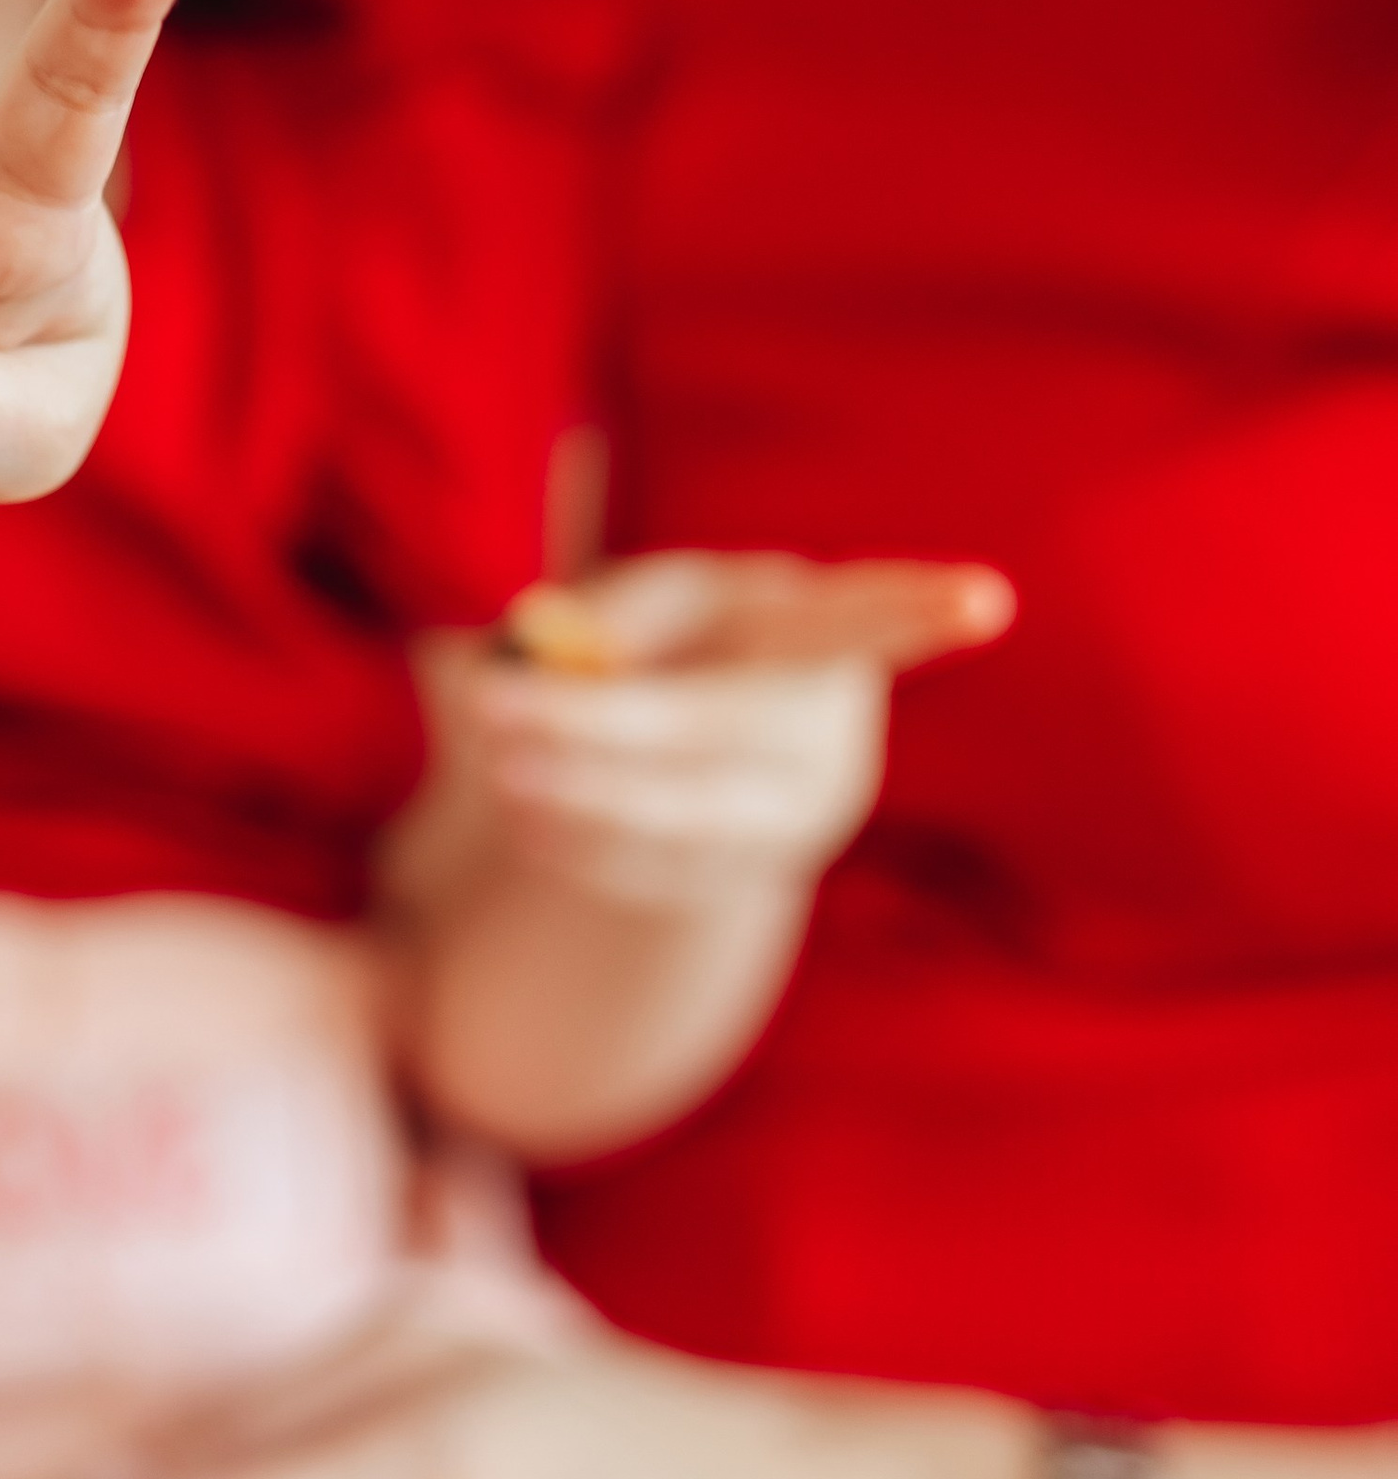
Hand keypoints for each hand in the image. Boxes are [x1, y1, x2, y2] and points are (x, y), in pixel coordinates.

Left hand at [396, 550, 1014, 928]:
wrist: (706, 751)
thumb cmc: (681, 638)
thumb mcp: (650, 598)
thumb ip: (612, 611)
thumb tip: (559, 659)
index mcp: (817, 635)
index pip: (875, 618)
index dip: (926, 610)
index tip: (989, 598)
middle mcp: (829, 732)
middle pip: (723, 733)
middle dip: (599, 726)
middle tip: (490, 709)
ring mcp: (798, 819)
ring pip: (687, 822)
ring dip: (578, 797)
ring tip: (498, 769)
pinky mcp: (752, 880)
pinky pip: (665, 877)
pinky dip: (585, 847)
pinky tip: (528, 819)